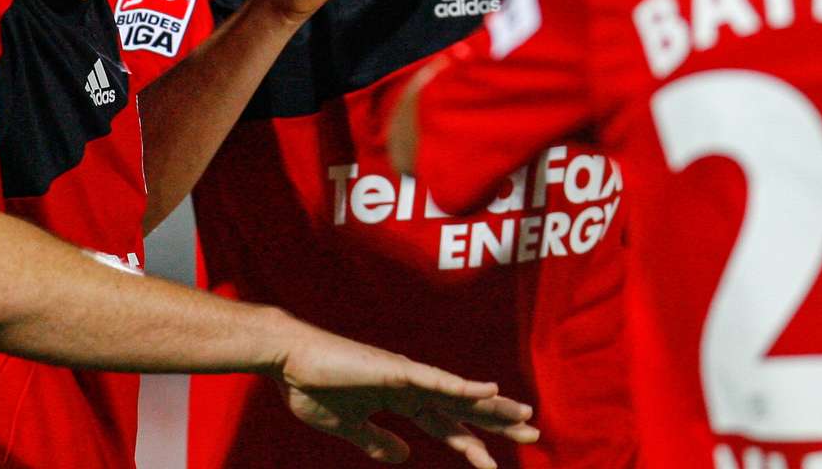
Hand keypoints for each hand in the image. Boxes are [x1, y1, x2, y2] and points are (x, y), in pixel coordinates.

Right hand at [277, 323, 538, 466]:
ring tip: (525, 416)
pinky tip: (489, 391)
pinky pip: (435, 380)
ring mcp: (406, 375)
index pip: (445, 424)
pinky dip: (462, 386)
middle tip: (534, 433)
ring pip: (458, 394)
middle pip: (462, 407)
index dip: (470, 442)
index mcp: (400, 400)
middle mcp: (411, 386)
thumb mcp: (349, 426)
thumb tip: (404, 457)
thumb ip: (377, 441)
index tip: (493, 463)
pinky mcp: (396, 369)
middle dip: (497, 422)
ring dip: (492, 406)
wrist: (288, 361)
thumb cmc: (311, 388)